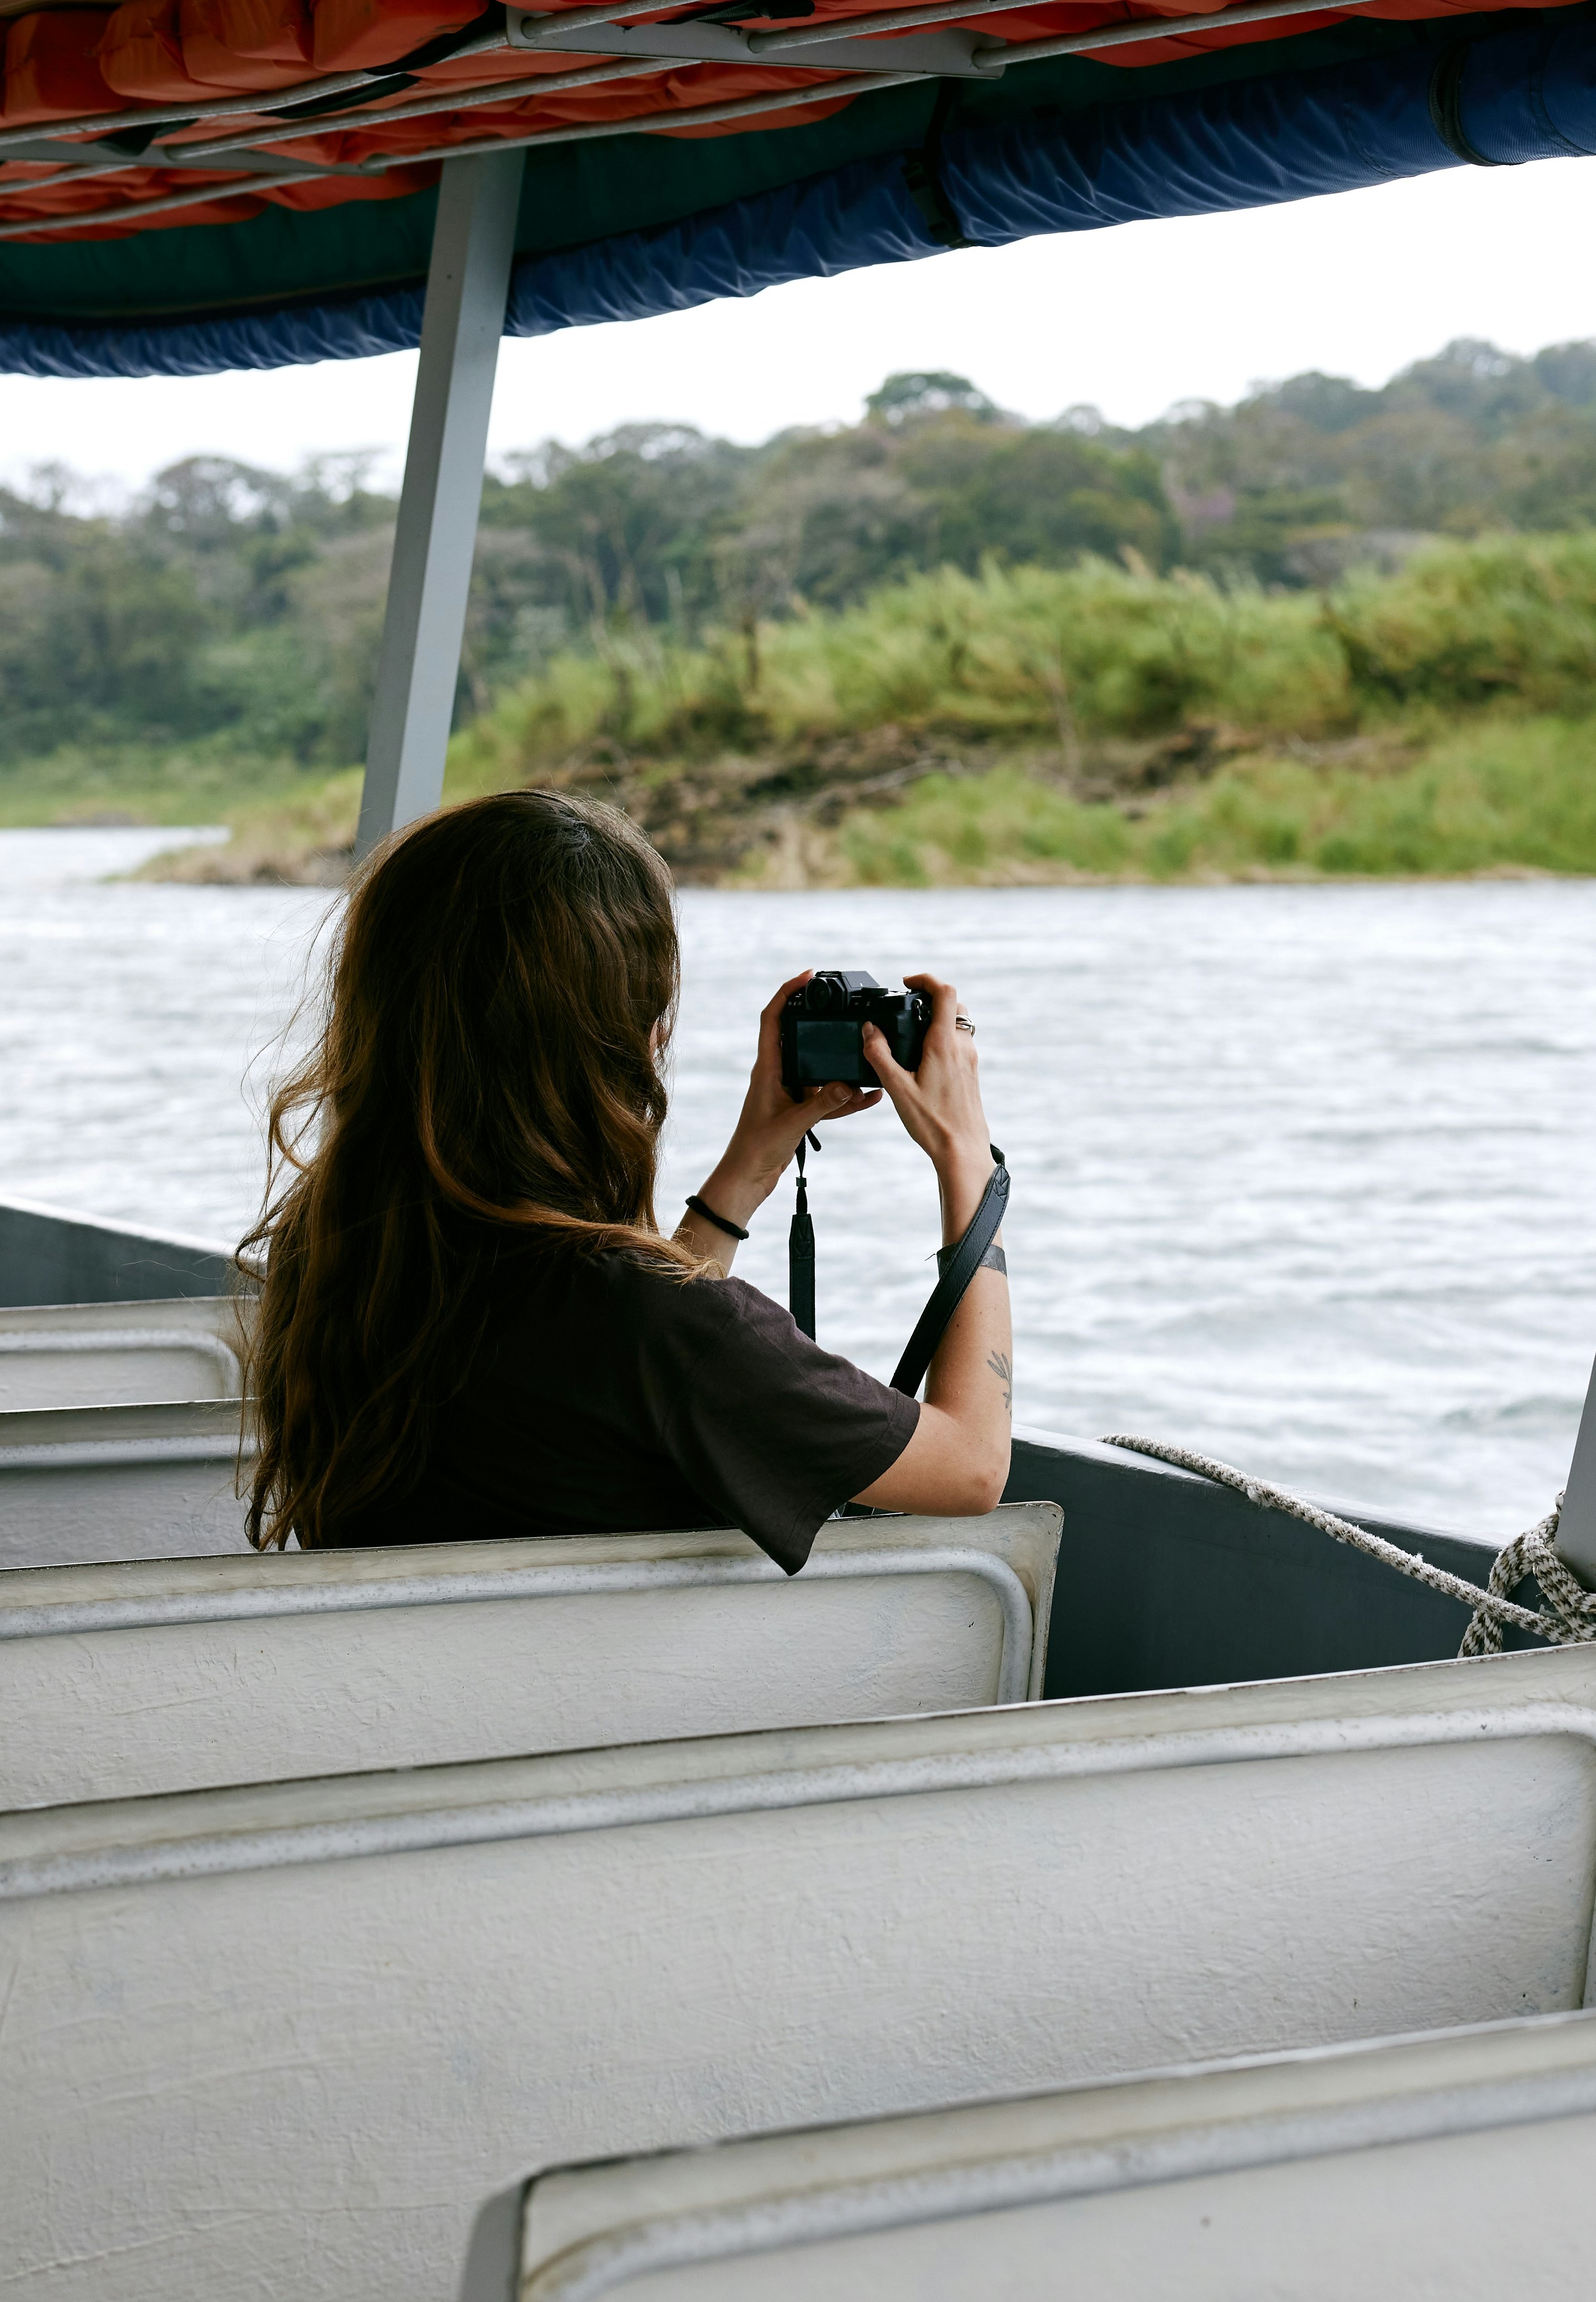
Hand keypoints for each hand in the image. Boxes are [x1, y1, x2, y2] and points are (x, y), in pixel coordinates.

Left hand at [680, 970, 880, 1264]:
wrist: (747, 1179)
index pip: (772, 1019)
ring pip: (818, 1066)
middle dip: (820, 1019)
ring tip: (867, 1054)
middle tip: (844, 1007)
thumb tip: (850, 1084)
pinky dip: (847, 1096)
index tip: (807, 977)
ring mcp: (789, 1091)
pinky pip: (827, 1096)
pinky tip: (870, 1096)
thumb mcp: (792, 1124)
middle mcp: (777, 1074)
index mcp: (767, 1069)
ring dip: (840, 1063)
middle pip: (798, 1035)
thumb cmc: (755, 1150)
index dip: (787, 993)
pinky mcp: (799, 1109)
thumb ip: (822, 1104)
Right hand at [863, 974, 993, 1239]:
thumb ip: (880, 1055)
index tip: (907, 983)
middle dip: (930, 1000)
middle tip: (907, 1009)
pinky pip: (959, 1044)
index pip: (945, 992)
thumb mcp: (897, 1089)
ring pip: (958, 1025)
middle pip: (954, 1006)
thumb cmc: (932, 1123)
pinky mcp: (971, 1073)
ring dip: (937, 1021)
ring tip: (911, 1036)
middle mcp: (962, 1047)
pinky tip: (923, 1061)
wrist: (963, 1151)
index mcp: (944, 1044)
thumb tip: (869, 1029)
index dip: (926, 979)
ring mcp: (970, 1060)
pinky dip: (942, 1039)